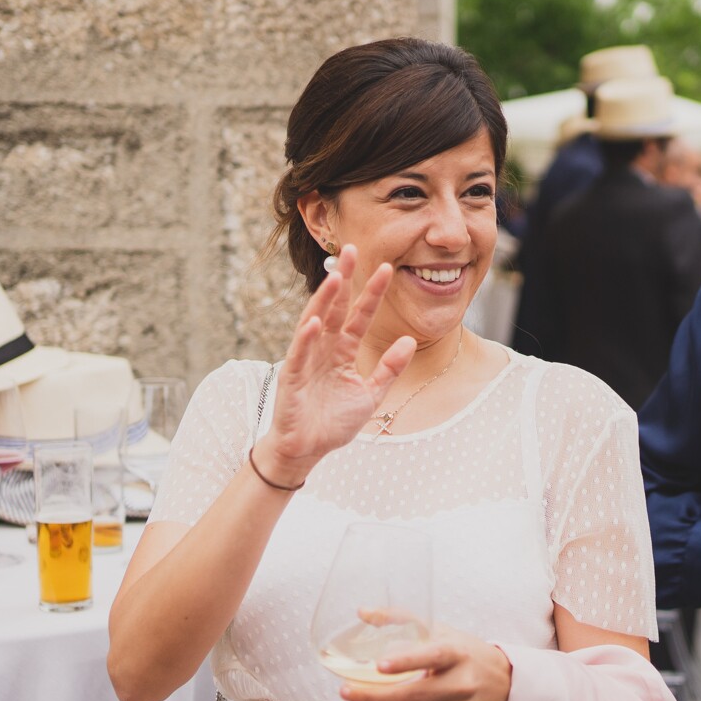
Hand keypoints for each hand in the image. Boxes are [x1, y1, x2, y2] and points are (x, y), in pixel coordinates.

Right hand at [256, 245, 415, 479]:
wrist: (307, 450)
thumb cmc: (333, 423)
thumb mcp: (371, 394)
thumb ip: (389, 369)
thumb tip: (409, 342)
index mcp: (343, 351)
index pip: (360, 315)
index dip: (373, 293)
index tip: (387, 268)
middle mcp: (324, 348)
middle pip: (335, 308)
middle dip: (344, 279)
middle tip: (353, 250)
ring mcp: (306, 359)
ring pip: (316, 322)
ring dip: (325, 299)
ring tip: (337, 276)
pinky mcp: (292, 375)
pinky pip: (300, 353)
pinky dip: (307, 337)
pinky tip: (316, 320)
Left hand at [339, 625, 512, 700]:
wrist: (505, 680)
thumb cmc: (465, 651)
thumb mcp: (439, 630)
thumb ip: (401, 619)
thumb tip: (362, 611)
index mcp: (455, 651)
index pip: (430, 655)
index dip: (405, 661)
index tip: (380, 665)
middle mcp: (461, 679)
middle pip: (413, 694)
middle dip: (375, 696)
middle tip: (346, 692)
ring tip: (427, 688)